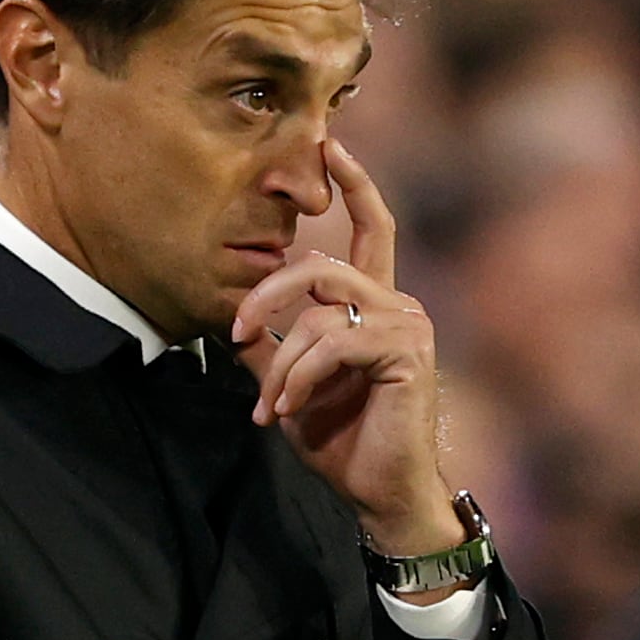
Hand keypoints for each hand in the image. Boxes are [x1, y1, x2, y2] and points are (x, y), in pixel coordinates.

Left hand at [231, 140, 458, 556]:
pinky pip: (333, 343)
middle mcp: (396, 304)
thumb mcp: (290, 385)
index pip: (373, 228)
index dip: (355, 184)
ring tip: (269, 407)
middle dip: (266, 293)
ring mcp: (406, 324)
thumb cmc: (343, 441)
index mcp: (374, 304)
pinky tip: (289, 410)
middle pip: (321, 264)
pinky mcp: (407, 351)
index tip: (331, 146)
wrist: (381, 493)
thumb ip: (269, 347)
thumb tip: (232, 324)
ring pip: (320, 311)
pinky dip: (299, 378)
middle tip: (233, 331)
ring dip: (281, 363)